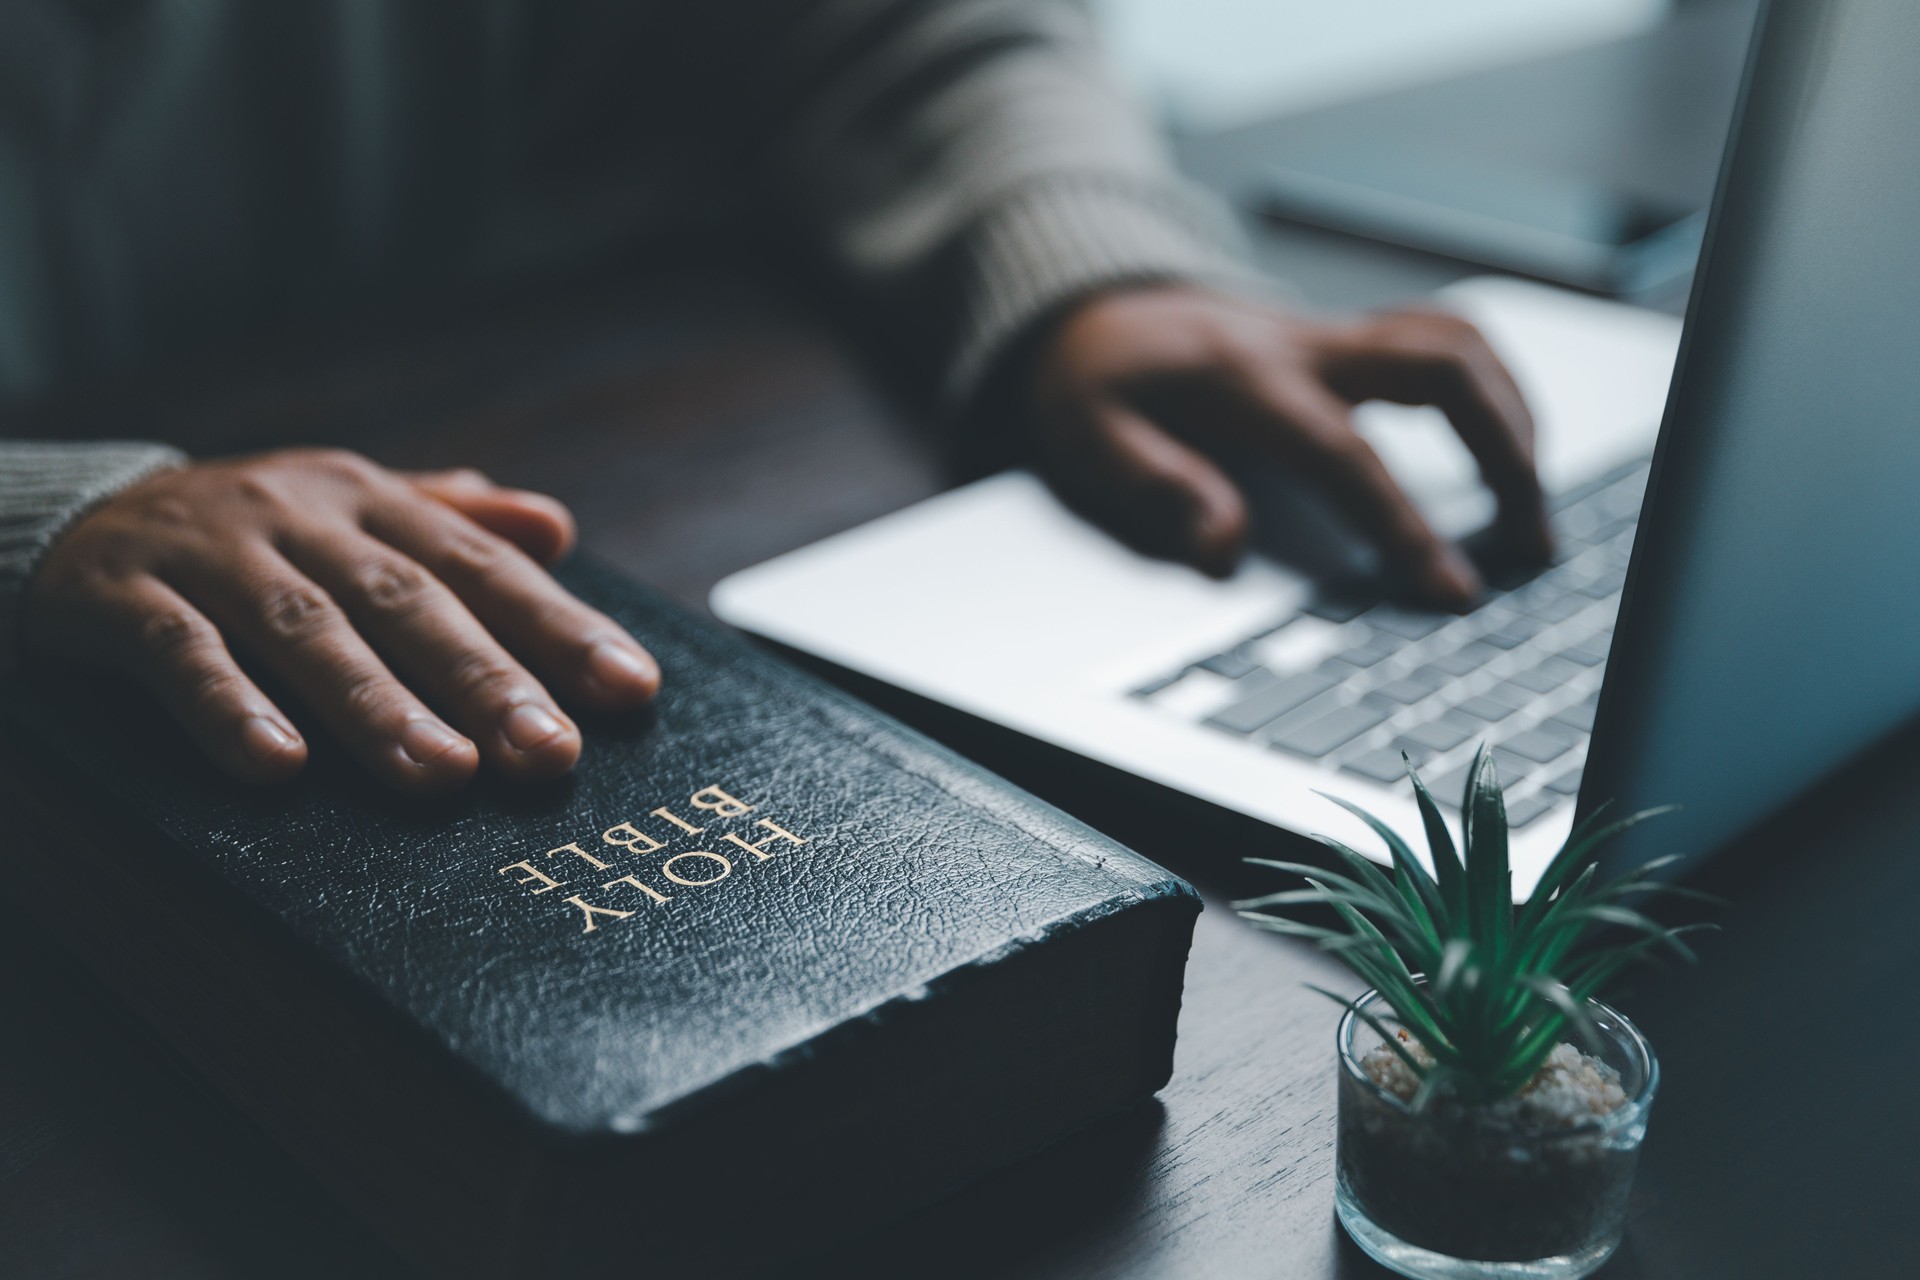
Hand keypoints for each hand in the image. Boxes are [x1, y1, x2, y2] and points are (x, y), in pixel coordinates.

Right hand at [23, 449, 659, 791]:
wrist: (68, 516)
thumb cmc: (246, 536)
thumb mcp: (347, 512)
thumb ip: (450, 520)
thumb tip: (557, 527)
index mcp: (369, 502)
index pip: (482, 567)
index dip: (559, 626)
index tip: (631, 691)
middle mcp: (302, 517)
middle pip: (408, 602)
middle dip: (486, 680)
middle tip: (551, 755)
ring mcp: (211, 554)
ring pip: (307, 633)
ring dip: (377, 707)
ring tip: (444, 776)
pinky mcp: (120, 598)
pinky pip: (179, 655)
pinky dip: (229, 708)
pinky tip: (276, 769)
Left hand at [1026, 284, 1553, 608]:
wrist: (1093, 310)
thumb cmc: (1095, 382)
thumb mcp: (1090, 440)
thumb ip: (1158, 488)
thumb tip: (1223, 549)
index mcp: (1246, 380)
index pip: (1347, 455)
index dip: (1407, 525)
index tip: (1455, 588)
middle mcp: (1306, 345)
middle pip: (1442, 367)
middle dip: (1505, 450)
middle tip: (1533, 542)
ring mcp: (1334, 334)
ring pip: (1456, 339)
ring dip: (1512, 411)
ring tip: (1532, 498)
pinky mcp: (1348, 338)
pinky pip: (1442, 338)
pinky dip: (1490, 383)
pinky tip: (1504, 438)